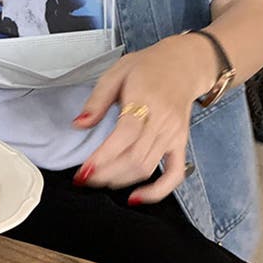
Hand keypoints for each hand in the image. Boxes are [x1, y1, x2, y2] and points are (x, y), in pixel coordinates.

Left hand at [71, 35, 215, 203]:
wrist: (184, 64)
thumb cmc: (147, 67)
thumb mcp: (116, 72)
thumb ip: (96, 100)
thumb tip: (78, 125)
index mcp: (145, 100)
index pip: (124, 136)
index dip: (103, 158)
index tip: (82, 172)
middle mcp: (162, 121)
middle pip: (134, 158)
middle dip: (106, 174)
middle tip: (84, 179)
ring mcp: (174, 135)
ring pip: (147, 168)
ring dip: (121, 181)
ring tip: (99, 181)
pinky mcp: (181, 144)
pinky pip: (174, 175)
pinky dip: (157, 191)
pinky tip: (136, 198)